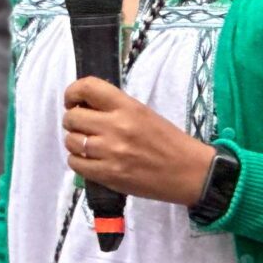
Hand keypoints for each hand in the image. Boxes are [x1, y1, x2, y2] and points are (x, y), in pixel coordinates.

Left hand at [61, 75, 215, 204]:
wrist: (192, 173)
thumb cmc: (169, 141)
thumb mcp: (144, 114)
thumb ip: (114, 108)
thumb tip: (82, 104)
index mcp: (128, 107)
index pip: (87, 87)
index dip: (73, 93)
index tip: (73, 101)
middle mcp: (116, 126)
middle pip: (71, 117)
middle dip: (73, 121)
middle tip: (84, 127)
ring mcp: (110, 152)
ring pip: (70, 141)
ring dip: (76, 143)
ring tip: (90, 146)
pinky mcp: (108, 175)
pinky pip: (75, 163)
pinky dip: (79, 162)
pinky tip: (91, 161)